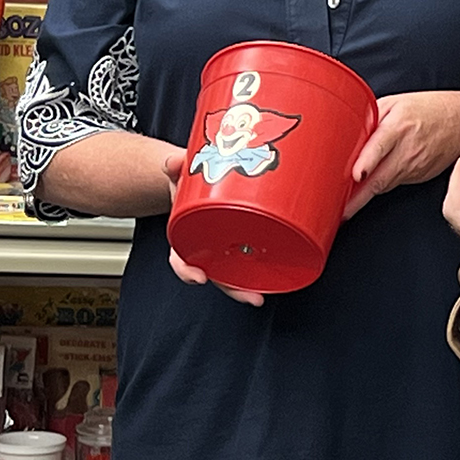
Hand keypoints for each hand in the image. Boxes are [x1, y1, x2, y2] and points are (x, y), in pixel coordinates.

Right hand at [162, 150, 264, 306]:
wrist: (193, 180)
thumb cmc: (185, 183)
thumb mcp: (177, 175)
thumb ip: (174, 167)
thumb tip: (175, 162)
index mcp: (185, 235)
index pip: (182, 258)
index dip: (187, 270)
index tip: (199, 278)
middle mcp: (204, 246)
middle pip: (216, 273)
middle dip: (233, 289)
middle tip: (253, 297)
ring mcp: (224, 246)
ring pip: (236, 271)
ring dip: (251, 285)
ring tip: (264, 295)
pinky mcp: (243, 240)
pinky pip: (253, 255)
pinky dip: (266, 265)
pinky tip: (285, 269)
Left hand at [345, 91, 459, 219]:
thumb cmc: (431, 108)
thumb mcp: (396, 102)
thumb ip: (371, 116)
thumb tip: (346, 131)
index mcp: (399, 126)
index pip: (381, 146)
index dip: (367, 162)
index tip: (355, 175)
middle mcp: (408, 150)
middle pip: (379, 179)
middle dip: (358, 198)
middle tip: (341, 209)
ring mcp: (416, 167)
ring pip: (384, 186)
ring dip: (364, 195)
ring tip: (345, 204)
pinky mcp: (420, 177)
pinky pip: (394, 184)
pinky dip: (380, 186)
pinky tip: (369, 185)